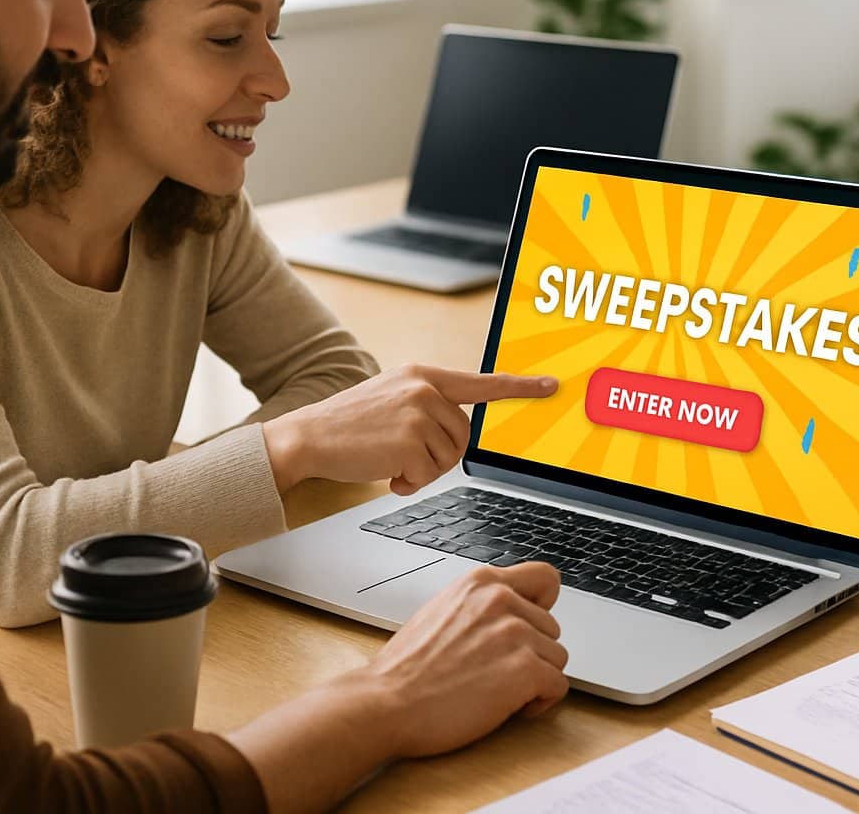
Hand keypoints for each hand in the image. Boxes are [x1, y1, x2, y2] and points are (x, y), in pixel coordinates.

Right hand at [263, 364, 557, 493]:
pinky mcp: (408, 439)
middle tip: (404, 456)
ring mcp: (417, 412)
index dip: (520, 387)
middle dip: (439, 456)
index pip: (482, 382)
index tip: (551, 387)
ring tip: (389, 460)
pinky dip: (409, 483)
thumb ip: (429, 405)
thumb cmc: (349, 424)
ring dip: (422, 470)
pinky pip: (429, 475)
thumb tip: (462, 431)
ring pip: (448, 458)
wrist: (307, 437)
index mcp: (423, 374)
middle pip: (464, 437)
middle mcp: (424, 388)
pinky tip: (385, 472)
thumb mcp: (393, 398)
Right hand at [354, 562, 569, 755]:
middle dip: (533, 652)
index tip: (529, 627)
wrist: (385, 702)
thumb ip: (481, 606)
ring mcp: (515, 633)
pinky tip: (513, 707)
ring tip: (502, 691)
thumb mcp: (443, 611)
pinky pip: (558, 685)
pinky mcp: (524, 669)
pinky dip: (541, 702)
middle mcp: (502, 600)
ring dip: (536, 678)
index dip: (543, 606)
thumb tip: (513, 613)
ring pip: (557, 657)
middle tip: (500, 673)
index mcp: (481, 582)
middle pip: (552, 627)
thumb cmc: (407, 669)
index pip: (546, 578)